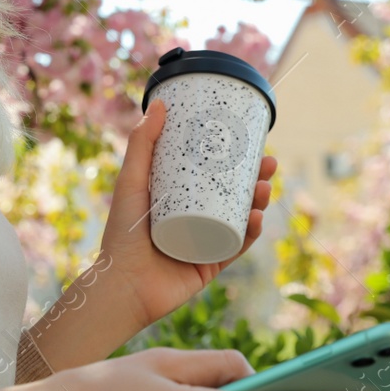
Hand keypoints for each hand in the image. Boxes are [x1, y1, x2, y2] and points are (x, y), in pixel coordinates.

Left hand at [97, 97, 278, 331]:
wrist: (123, 286)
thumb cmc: (121, 233)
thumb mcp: (131, 181)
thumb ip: (141, 143)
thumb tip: (159, 104)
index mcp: (177, 198)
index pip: (212, 173)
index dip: (234, 157)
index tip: (250, 139)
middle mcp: (194, 218)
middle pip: (233, 193)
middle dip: (256, 177)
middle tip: (268, 162)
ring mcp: (204, 242)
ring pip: (240, 218)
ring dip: (259, 202)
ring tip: (264, 188)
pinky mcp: (211, 265)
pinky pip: (237, 247)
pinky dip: (251, 233)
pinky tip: (257, 218)